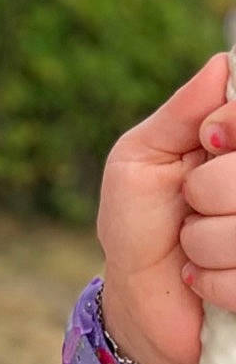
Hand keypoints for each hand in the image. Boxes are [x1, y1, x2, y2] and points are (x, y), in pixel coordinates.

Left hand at [96, 51, 235, 363]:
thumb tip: (222, 64)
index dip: (229, 128)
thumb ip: (180, 114)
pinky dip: (210, 281)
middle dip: (207, 191)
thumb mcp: (140, 158)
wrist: (137, 298)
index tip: (207, 142)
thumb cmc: (137, 223)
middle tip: (190, 206)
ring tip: (192, 246)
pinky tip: (200, 279)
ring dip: (203, 242)